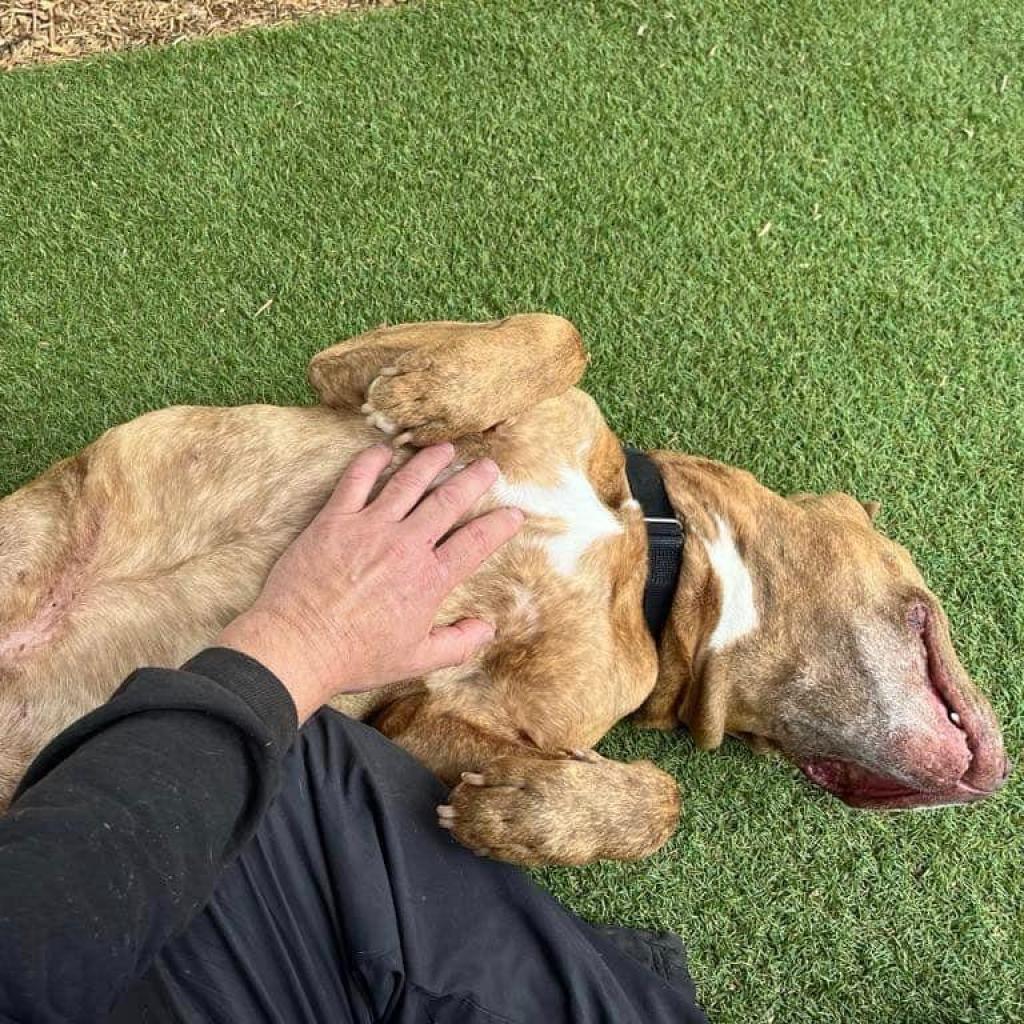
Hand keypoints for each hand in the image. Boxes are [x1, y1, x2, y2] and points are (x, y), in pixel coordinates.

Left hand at [217, 443, 522, 721]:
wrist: (297, 647)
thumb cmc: (356, 657)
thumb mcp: (416, 661)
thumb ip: (458, 644)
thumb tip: (487, 628)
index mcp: (429, 580)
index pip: (476, 543)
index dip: (499, 525)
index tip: (514, 513)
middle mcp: (405, 546)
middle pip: (448, 501)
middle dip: (473, 480)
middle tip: (488, 466)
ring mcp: (369, 528)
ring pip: (408, 482)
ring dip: (431, 461)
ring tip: (446, 448)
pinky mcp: (334, 520)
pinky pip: (356, 480)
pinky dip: (371, 461)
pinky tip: (384, 450)